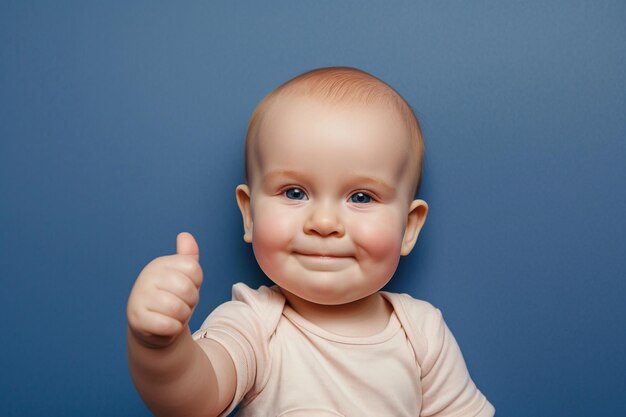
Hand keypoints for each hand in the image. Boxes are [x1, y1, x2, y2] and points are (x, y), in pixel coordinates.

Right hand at [127, 232, 202, 347]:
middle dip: (190, 302)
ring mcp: (139, 297)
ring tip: (173, 315)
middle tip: (180, 305)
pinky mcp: (137, 319)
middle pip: (187, 289)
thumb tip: (185, 236)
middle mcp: (147, 277)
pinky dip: (174, 329)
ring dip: (182, 317)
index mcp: (160, 264)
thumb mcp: (184, 276)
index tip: (186, 289)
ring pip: (179, 309)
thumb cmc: (173, 298)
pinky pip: (169, 325)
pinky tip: (166, 326)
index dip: (196, 284)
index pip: (194, 269)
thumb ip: (188, 256)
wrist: (154, 327)